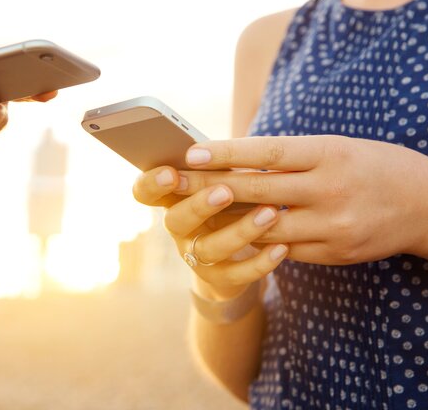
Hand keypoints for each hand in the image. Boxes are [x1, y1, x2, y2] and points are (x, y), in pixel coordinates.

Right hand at [133, 167, 288, 299]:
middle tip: (225, 191)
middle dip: (199, 205)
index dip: (152, 183)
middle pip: (176, 220)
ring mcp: (195, 255)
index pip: (144, 191)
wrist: (238, 253)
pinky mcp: (220, 279)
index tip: (171, 172)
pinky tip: (282, 247)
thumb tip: (225, 148)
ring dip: (240, 231)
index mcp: (172, 197)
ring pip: (209, 248)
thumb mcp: (222, 178)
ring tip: (270, 213)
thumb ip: (216, 166)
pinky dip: (261, 262)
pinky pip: (238, 274)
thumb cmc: (232, 198)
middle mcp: (178, 228)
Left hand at [176, 135, 427, 265]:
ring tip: (189, 212)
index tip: (190, 151)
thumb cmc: (373, 165)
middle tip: (170, 180)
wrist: (427, 205)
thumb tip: (234, 161)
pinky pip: (284, 250)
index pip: (269, 151)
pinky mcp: (335, 253)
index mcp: (330, 153)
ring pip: (264, 227)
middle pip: (258, 189)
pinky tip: (226, 236)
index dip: (227, 152)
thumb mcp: (335, 147)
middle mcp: (330, 189)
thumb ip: (291, 156)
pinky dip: (254, 242)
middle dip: (208, 186)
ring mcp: (333, 226)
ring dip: (223, 220)